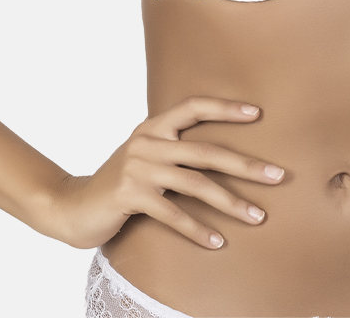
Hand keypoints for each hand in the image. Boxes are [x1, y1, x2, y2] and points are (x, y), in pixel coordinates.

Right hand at [48, 96, 285, 249]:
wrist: (72, 207)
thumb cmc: (119, 183)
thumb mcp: (145, 156)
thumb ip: (173, 149)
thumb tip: (220, 154)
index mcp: (154, 126)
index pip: (194, 106)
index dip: (225, 108)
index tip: (258, 113)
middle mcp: (148, 141)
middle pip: (206, 150)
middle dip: (246, 164)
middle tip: (277, 175)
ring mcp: (139, 167)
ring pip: (196, 184)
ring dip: (231, 203)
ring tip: (258, 216)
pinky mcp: (131, 195)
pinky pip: (174, 214)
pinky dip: (198, 230)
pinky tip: (218, 241)